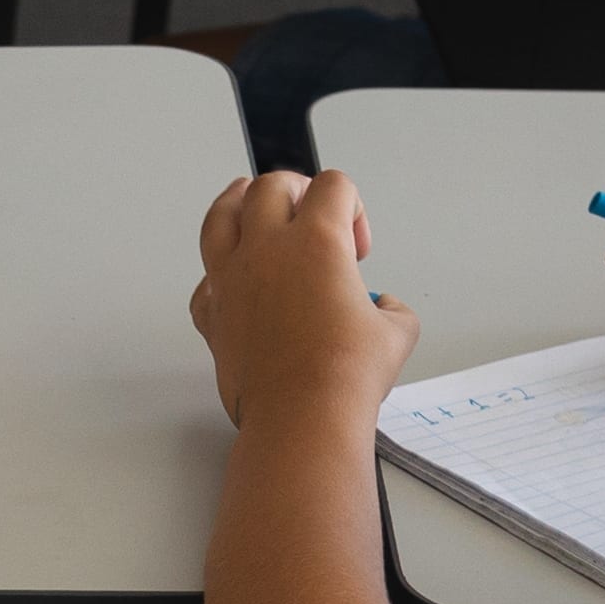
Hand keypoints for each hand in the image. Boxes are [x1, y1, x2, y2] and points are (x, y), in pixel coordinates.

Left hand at [188, 169, 415, 428]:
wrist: (302, 418)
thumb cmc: (346, 376)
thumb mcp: (398, 332)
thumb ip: (391, 308)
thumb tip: (383, 309)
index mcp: (316, 240)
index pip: (332, 185)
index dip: (353, 207)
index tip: (358, 247)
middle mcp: (267, 250)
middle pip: (270, 186)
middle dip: (295, 191)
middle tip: (308, 213)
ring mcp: (231, 280)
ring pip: (220, 217)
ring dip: (236, 202)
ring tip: (245, 199)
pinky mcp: (212, 316)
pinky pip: (206, 281)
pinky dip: (218, 275)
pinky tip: (231, 281)